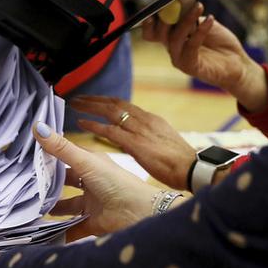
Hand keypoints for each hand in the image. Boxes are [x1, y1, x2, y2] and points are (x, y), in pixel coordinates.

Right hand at [33, 123, 161, 239]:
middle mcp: (91, 183)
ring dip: (53, 208)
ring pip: (68, 206)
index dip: (49, 157)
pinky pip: (73, 228)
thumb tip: (36, 126)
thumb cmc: (115, 182)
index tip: (26, 157)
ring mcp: (91, 204)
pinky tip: (45, 233)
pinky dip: (61, 232)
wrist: (139, 214)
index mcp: (91, 164)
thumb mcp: (85, 162)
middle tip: (26, 185)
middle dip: (49, 185)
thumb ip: (60, 148)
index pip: (66, 157)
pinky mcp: (92, 223)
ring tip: (31, 209)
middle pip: (65, 182)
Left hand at [69, 95, 195, 190]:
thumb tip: (134, 138)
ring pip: (110, 111)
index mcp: (151, 119)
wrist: (193, 169)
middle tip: (77, 98)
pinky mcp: (135, 143)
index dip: (106, 101)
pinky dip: (94, 125)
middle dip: (95, 99)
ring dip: (90, 106)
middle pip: (115, 103)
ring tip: (74, 105)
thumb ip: (147, 137)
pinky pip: (110, 130)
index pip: (125, 104)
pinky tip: (81, 124)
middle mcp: (144, 120)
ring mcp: (139, 130)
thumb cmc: (180, 162)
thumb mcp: (163, 142)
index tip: (93, 100)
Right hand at [141, 3, 266, 109]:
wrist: (238, 63)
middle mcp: (172, 49)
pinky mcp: (191, 67)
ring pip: (174, 39)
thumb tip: (180, 6)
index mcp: (171, 39)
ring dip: (186, 20)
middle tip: (174, 3)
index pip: (152, 32)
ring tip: (199, 6)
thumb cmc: (220, 43)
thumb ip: (191, 18)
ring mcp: (179, 60)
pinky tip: (210, 19)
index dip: (148, 21)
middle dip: (164, 17)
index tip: (156, 5)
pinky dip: (200, 31)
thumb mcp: (204, 24)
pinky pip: (191, 47)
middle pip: (157, 34)